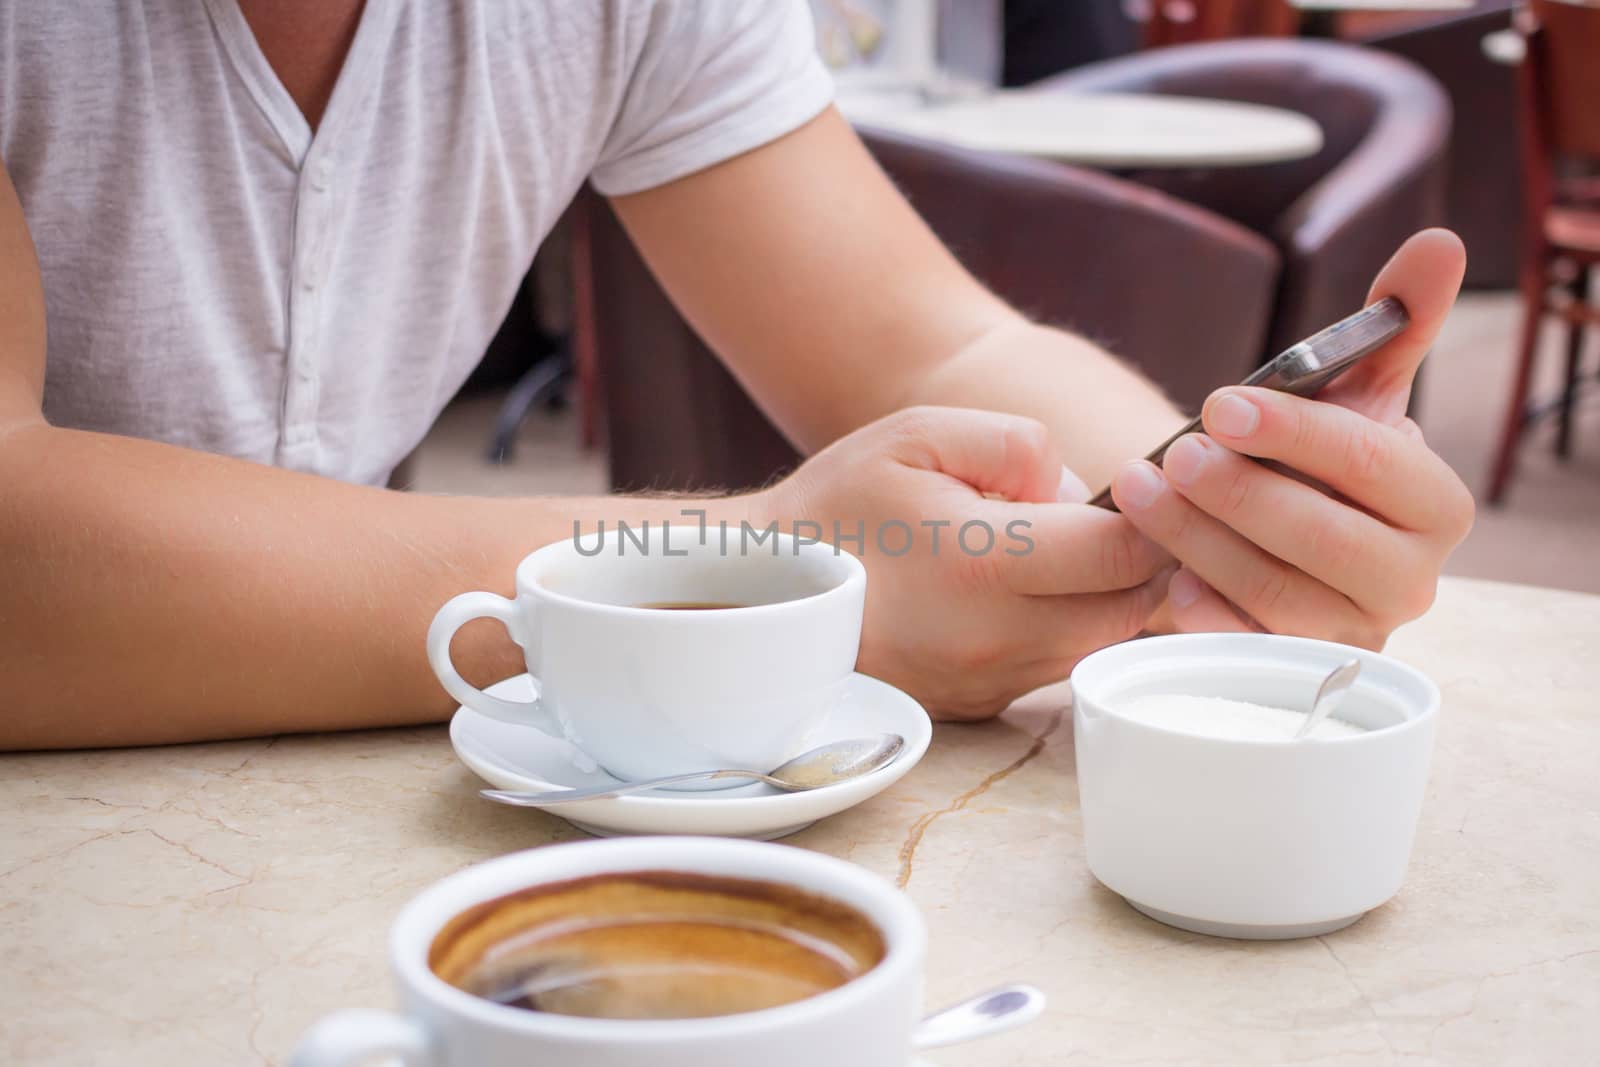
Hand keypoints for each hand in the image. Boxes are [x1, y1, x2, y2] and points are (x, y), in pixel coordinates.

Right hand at [756, 406, 1172, 719]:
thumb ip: (1019, 444)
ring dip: (1101, 600)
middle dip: (1141, 565)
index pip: (1124, 556)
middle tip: (1112, 520)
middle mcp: (994, 640)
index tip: (1139, 491)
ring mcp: (987, 683)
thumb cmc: (840, 505)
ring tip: (1055, 551)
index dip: (1153, 519)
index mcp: (983, 567)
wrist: (765, 598)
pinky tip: (1017, 590)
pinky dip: (1059, 629)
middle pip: (1129, 611)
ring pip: (1097, 645)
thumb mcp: (919, 433)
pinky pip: (1053, 667)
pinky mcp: (979, 707)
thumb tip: (1082, 494)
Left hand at [1109, 229, 1474, 648]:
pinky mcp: (1295, 671)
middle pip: (1326, 540)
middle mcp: (1410, 581)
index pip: (1376, 464)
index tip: (1221, 402)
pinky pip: (1247, 652)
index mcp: (1437, 506)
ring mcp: (1352, 633)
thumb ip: (1393, 321)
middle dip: (1241, 494)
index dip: (1297, 432)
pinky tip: (1164, 576)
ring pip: (1276, 594)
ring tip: (1140, 490)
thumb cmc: (1313, 455)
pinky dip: (1204, 614)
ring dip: (1198, 540)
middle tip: (1173, 454)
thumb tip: (1439, 242)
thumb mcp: (1351, 390)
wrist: (1272, 532)